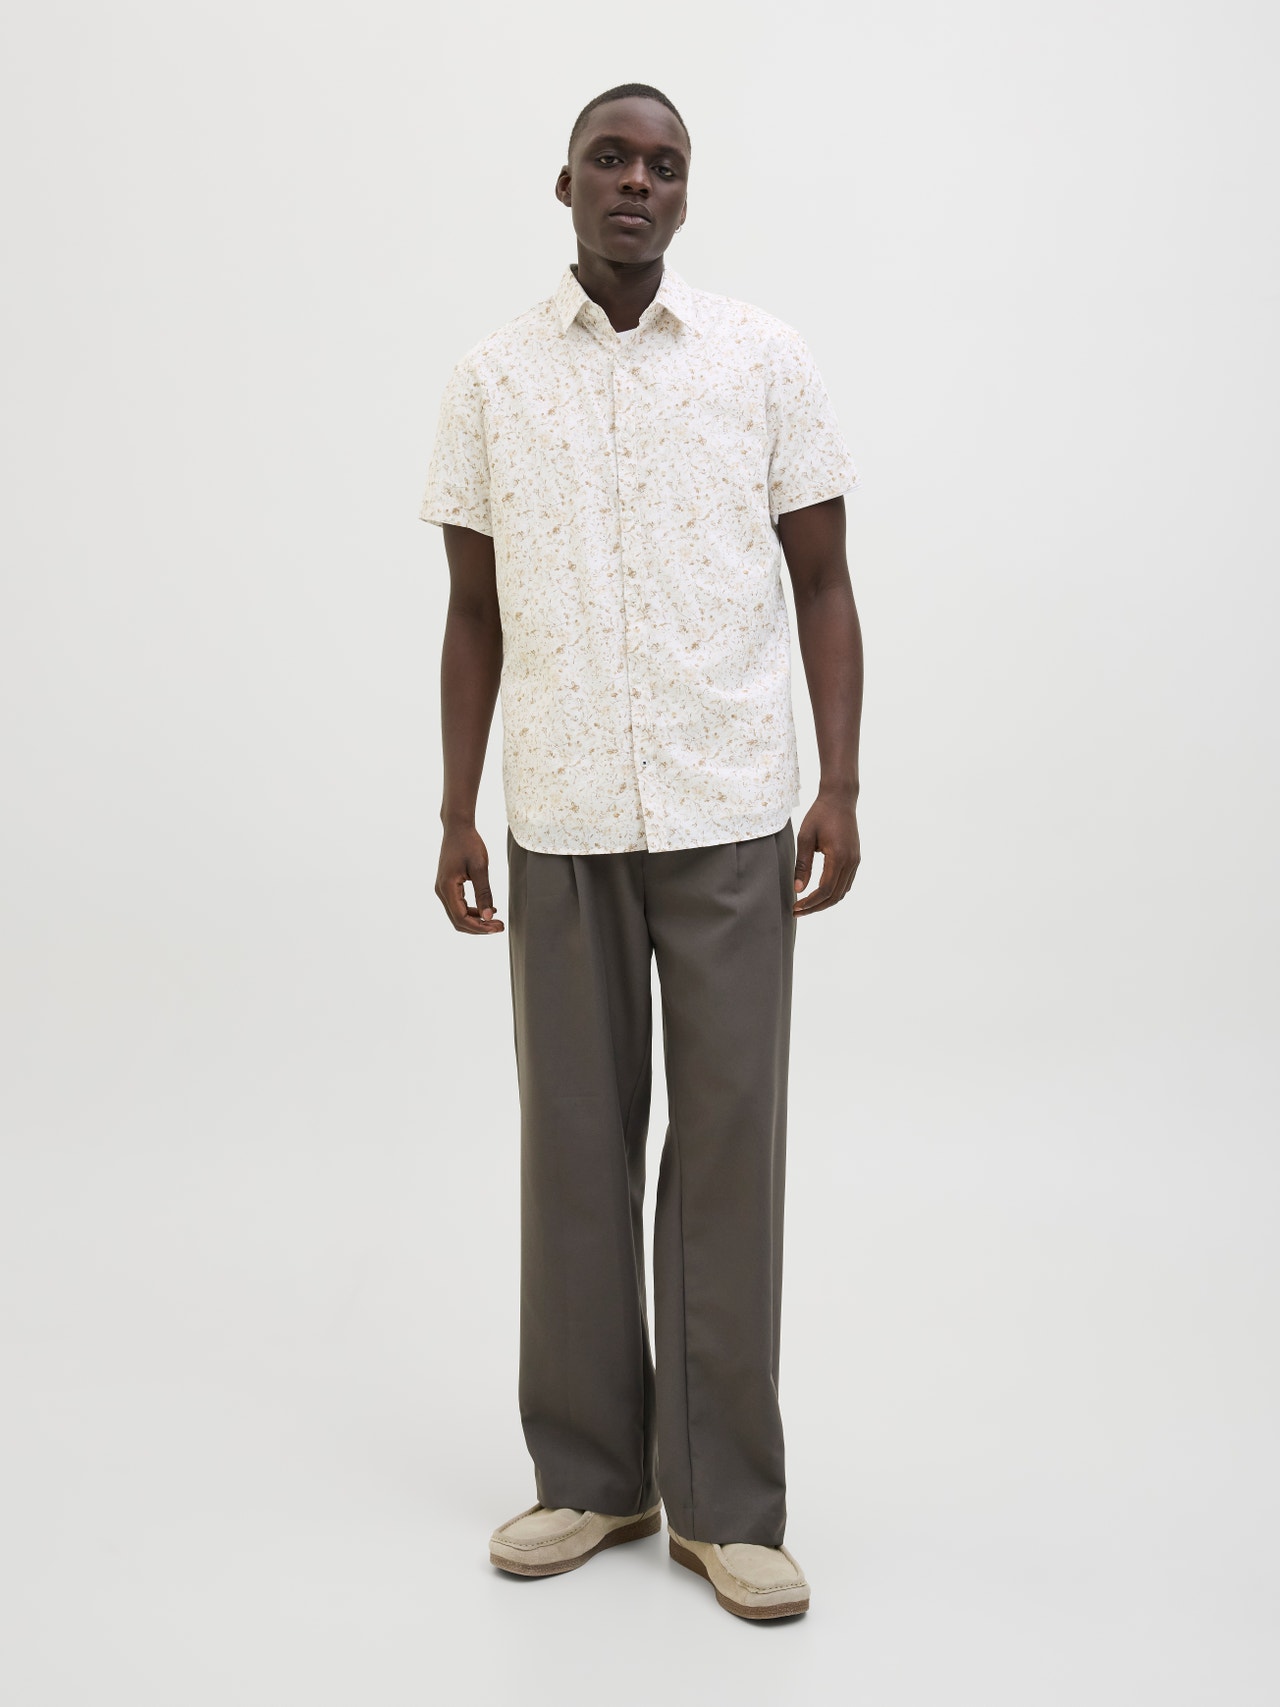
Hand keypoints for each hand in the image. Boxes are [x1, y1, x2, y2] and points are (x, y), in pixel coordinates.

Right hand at [436, 823, 503, 934]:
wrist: (457, 828)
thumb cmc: (469, 844)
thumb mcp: (480, 868)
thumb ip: (484, 893)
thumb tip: (488, 916)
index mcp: (447, 888)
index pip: (462, 918)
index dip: (480, 927)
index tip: (498, 927)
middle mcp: (441, 891)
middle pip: (458, 921)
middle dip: (479, 927)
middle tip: (500, 927)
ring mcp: (443, 889)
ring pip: (458, 915)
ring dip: (476, 921)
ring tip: (496, 920)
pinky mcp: (448, 885)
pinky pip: (458, 905)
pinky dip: (472, 911)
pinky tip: (488, 909)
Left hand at [793, 792, 859, 915]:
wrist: (840, 799)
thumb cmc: (820, 815)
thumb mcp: (805, 838)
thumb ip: (802, 865)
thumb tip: (798, 889)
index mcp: (839, 856)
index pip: (825, 889)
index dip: (810, 902)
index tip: (795, 907)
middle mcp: (851, 862)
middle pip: (835, 895)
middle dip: (816, 907)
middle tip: (797, 912)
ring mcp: (855, 861)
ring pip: (842, 892)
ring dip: (825, 902)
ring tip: (806, 906)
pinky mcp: (855, 859)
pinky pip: (846, 883)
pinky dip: (833, 893)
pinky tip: (819, 894)